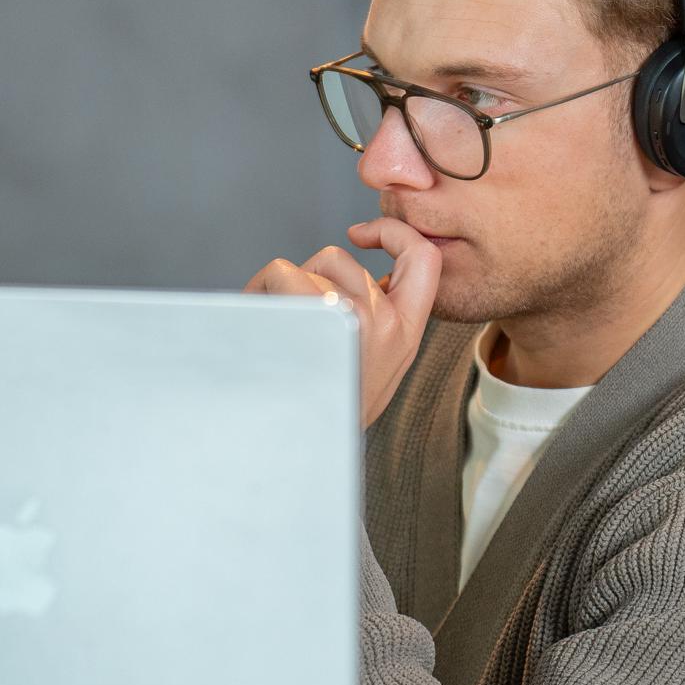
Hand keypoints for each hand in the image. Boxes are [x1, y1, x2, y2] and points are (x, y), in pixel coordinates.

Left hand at [247, 217, 440, 425]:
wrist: (304, 451)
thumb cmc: (331, 407)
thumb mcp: (378, 368)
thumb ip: (383, 321)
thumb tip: (372, 279)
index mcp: (408, 333)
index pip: (424, 259)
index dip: (395, 232)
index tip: (364, 234)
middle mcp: (389, 324)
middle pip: (341, 260)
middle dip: (308, 277)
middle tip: (292, 315)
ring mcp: (356, 319)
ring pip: (311, 265)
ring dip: (285, 287)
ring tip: (277, 328)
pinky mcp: (317, 317)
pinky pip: (282, 273)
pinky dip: (262, 288)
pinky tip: (261, 321)